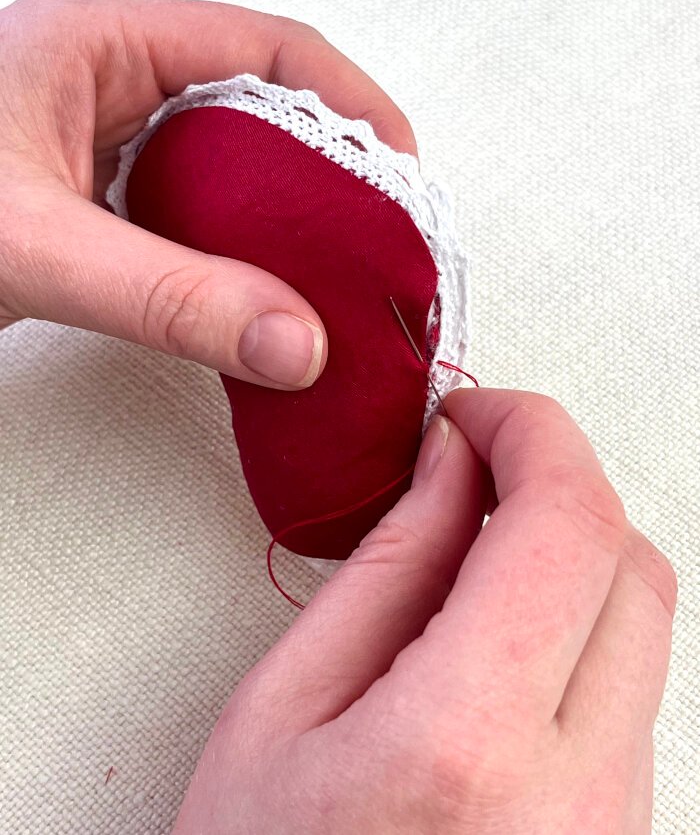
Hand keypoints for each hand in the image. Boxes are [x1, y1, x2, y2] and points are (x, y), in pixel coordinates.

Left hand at [0, 0, 415, 386]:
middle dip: (335, 169)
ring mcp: (107, 131)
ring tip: (338, 273)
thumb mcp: (37, 248)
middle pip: (265, 104)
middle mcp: (114, 75)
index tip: (405, 176)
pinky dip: (241, 243)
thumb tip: (296, 345)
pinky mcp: (99, 186)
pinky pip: (198, 202)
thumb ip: (169, 298)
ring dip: (291, 213)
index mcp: (106, 43)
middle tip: (381, 243)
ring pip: (234, 159)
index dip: (354, 104)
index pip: (269, 49)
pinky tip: (261, 288)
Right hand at [173, 388, 675, 833]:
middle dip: (557, 476)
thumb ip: (385, 569)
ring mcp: (616, 824)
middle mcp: (575, 795)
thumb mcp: (285, 710)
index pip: (564, 523)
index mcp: (465, 747)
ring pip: (643, 619)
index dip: (529, 432)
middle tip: (479, 458)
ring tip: (476, 540)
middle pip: (630, 559)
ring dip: (568, 547)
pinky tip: (498, 621)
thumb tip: (448, 469)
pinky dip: (576, 618)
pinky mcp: (622, 833)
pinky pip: (629, 683)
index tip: (478, 412)